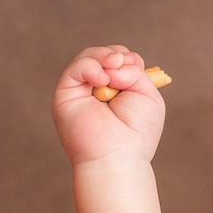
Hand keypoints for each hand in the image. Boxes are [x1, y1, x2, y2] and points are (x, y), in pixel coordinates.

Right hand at [54, 45, 164, 169]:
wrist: (118, 157)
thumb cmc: (136, 133)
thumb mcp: (147, 94)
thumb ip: (134, 71)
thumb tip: (112, 64)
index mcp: (117, 91)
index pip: (118, 60)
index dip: (127, 57)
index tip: (135, 65)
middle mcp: (96, 90)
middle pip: (102, 55)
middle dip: (115, 54)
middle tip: (123, 63)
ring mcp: (80, 93)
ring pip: (87, 58)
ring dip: (103, 57)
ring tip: (114, 69)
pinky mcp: (65, 96)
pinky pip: (75, 69)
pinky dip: (90, 66)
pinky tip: (102, 80)